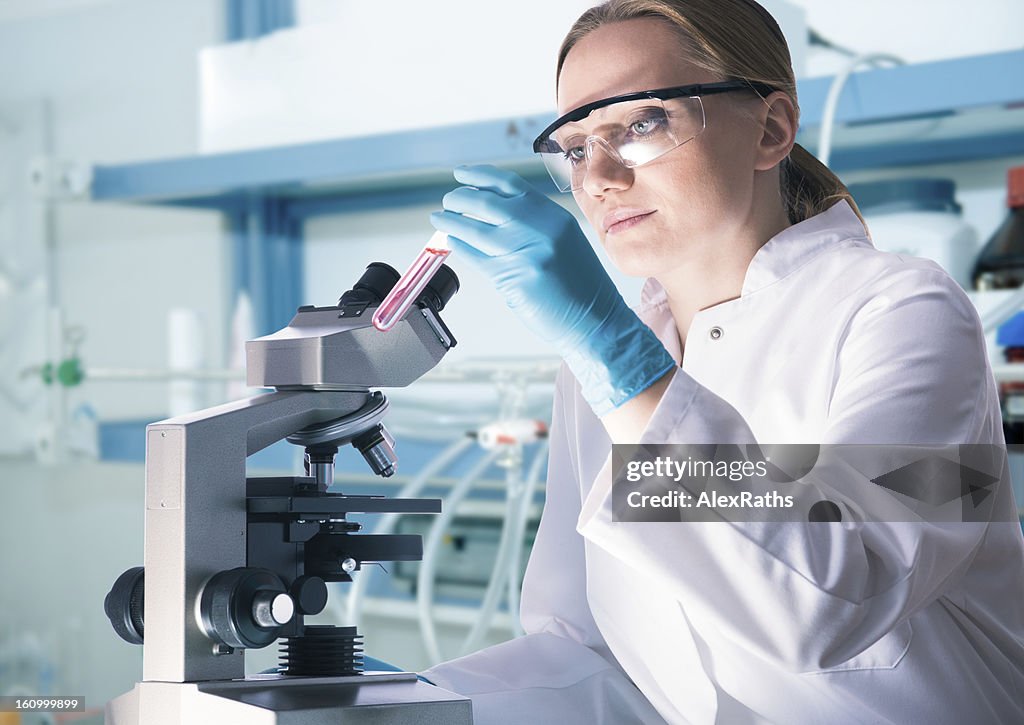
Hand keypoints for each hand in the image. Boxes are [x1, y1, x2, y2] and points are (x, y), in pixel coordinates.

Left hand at [430, 164, 618, 350]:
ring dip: (450, 222)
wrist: (595, 320)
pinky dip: (459, 246)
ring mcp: (524, 252)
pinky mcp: (512, 277)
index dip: (479, 176)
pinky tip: (452, 242)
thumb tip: (490, 211)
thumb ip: (532, 223)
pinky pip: (474, 256)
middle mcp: (538, 228)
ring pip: (473, 229)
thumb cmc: (579, 285)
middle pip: (485, 202)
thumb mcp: (562, 240)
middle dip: (459, 199)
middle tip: (448, 201)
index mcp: (552, 215)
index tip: (461, 175)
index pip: (508, 183)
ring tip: (440, 219)